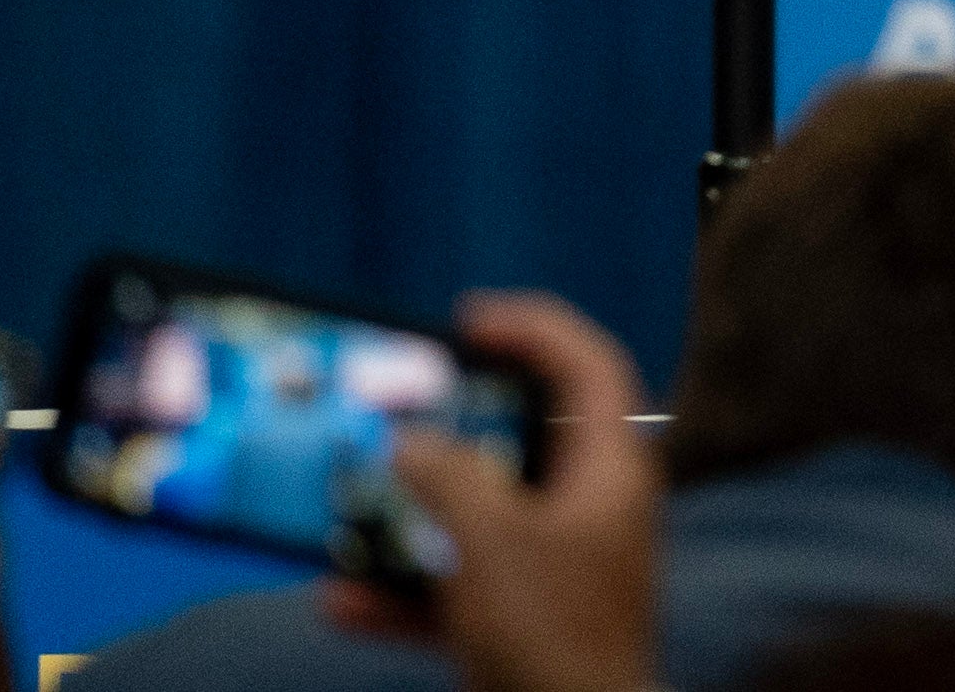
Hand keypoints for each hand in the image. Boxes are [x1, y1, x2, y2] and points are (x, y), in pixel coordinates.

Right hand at [316, 295, 658, 691]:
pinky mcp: (524, 625)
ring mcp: (558, 570)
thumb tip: (414, 441)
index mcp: (612, 472)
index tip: (468, 319)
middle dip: (452, 431)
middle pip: (523, 442)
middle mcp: (592, 512)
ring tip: (348, 512)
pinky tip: (342, 602)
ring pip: (477, 523)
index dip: (534, 329)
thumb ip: (451, 479)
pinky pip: (457, 593)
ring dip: (410, 522)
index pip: (589, 367)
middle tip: (398, 412)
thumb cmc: (554, 636)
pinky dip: (404, 596)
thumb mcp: (494, 542)